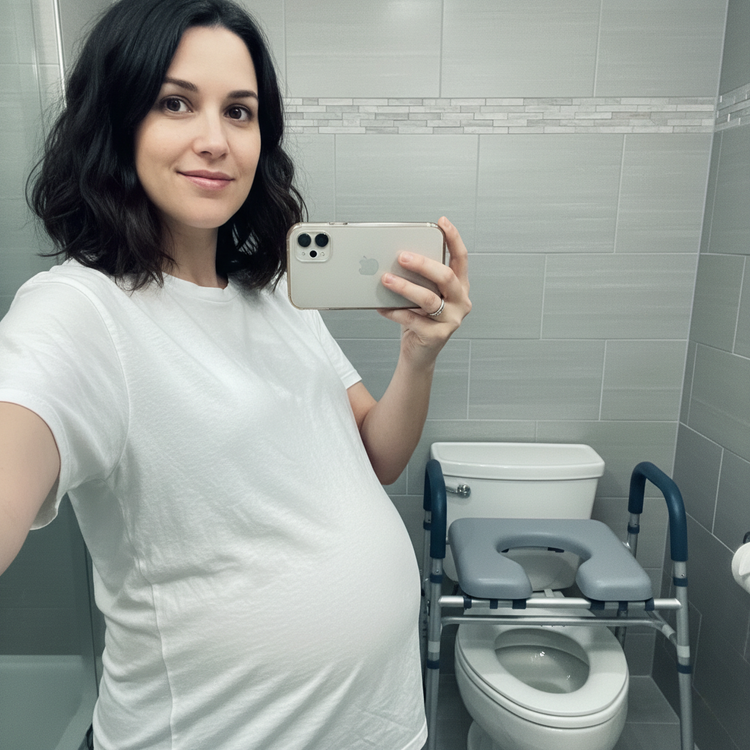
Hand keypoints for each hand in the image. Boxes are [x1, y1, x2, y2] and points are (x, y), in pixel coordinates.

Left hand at [378, 216, 470, 368]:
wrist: (418, 354)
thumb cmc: (419, 319)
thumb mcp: (421, 295)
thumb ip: (418, 279)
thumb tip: (394, 259)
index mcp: (460, 287)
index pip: (461, 258)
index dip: (453, 238)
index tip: (442, 222)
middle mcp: (461, 302)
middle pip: (446, 277)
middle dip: (423, 264)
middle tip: (401, 256)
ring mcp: (452, 320)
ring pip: (429, 299)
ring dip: (405, 287)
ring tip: (385, 279)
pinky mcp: (437, 336)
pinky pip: (412, 319)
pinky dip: (394, 311)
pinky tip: (381, 306)